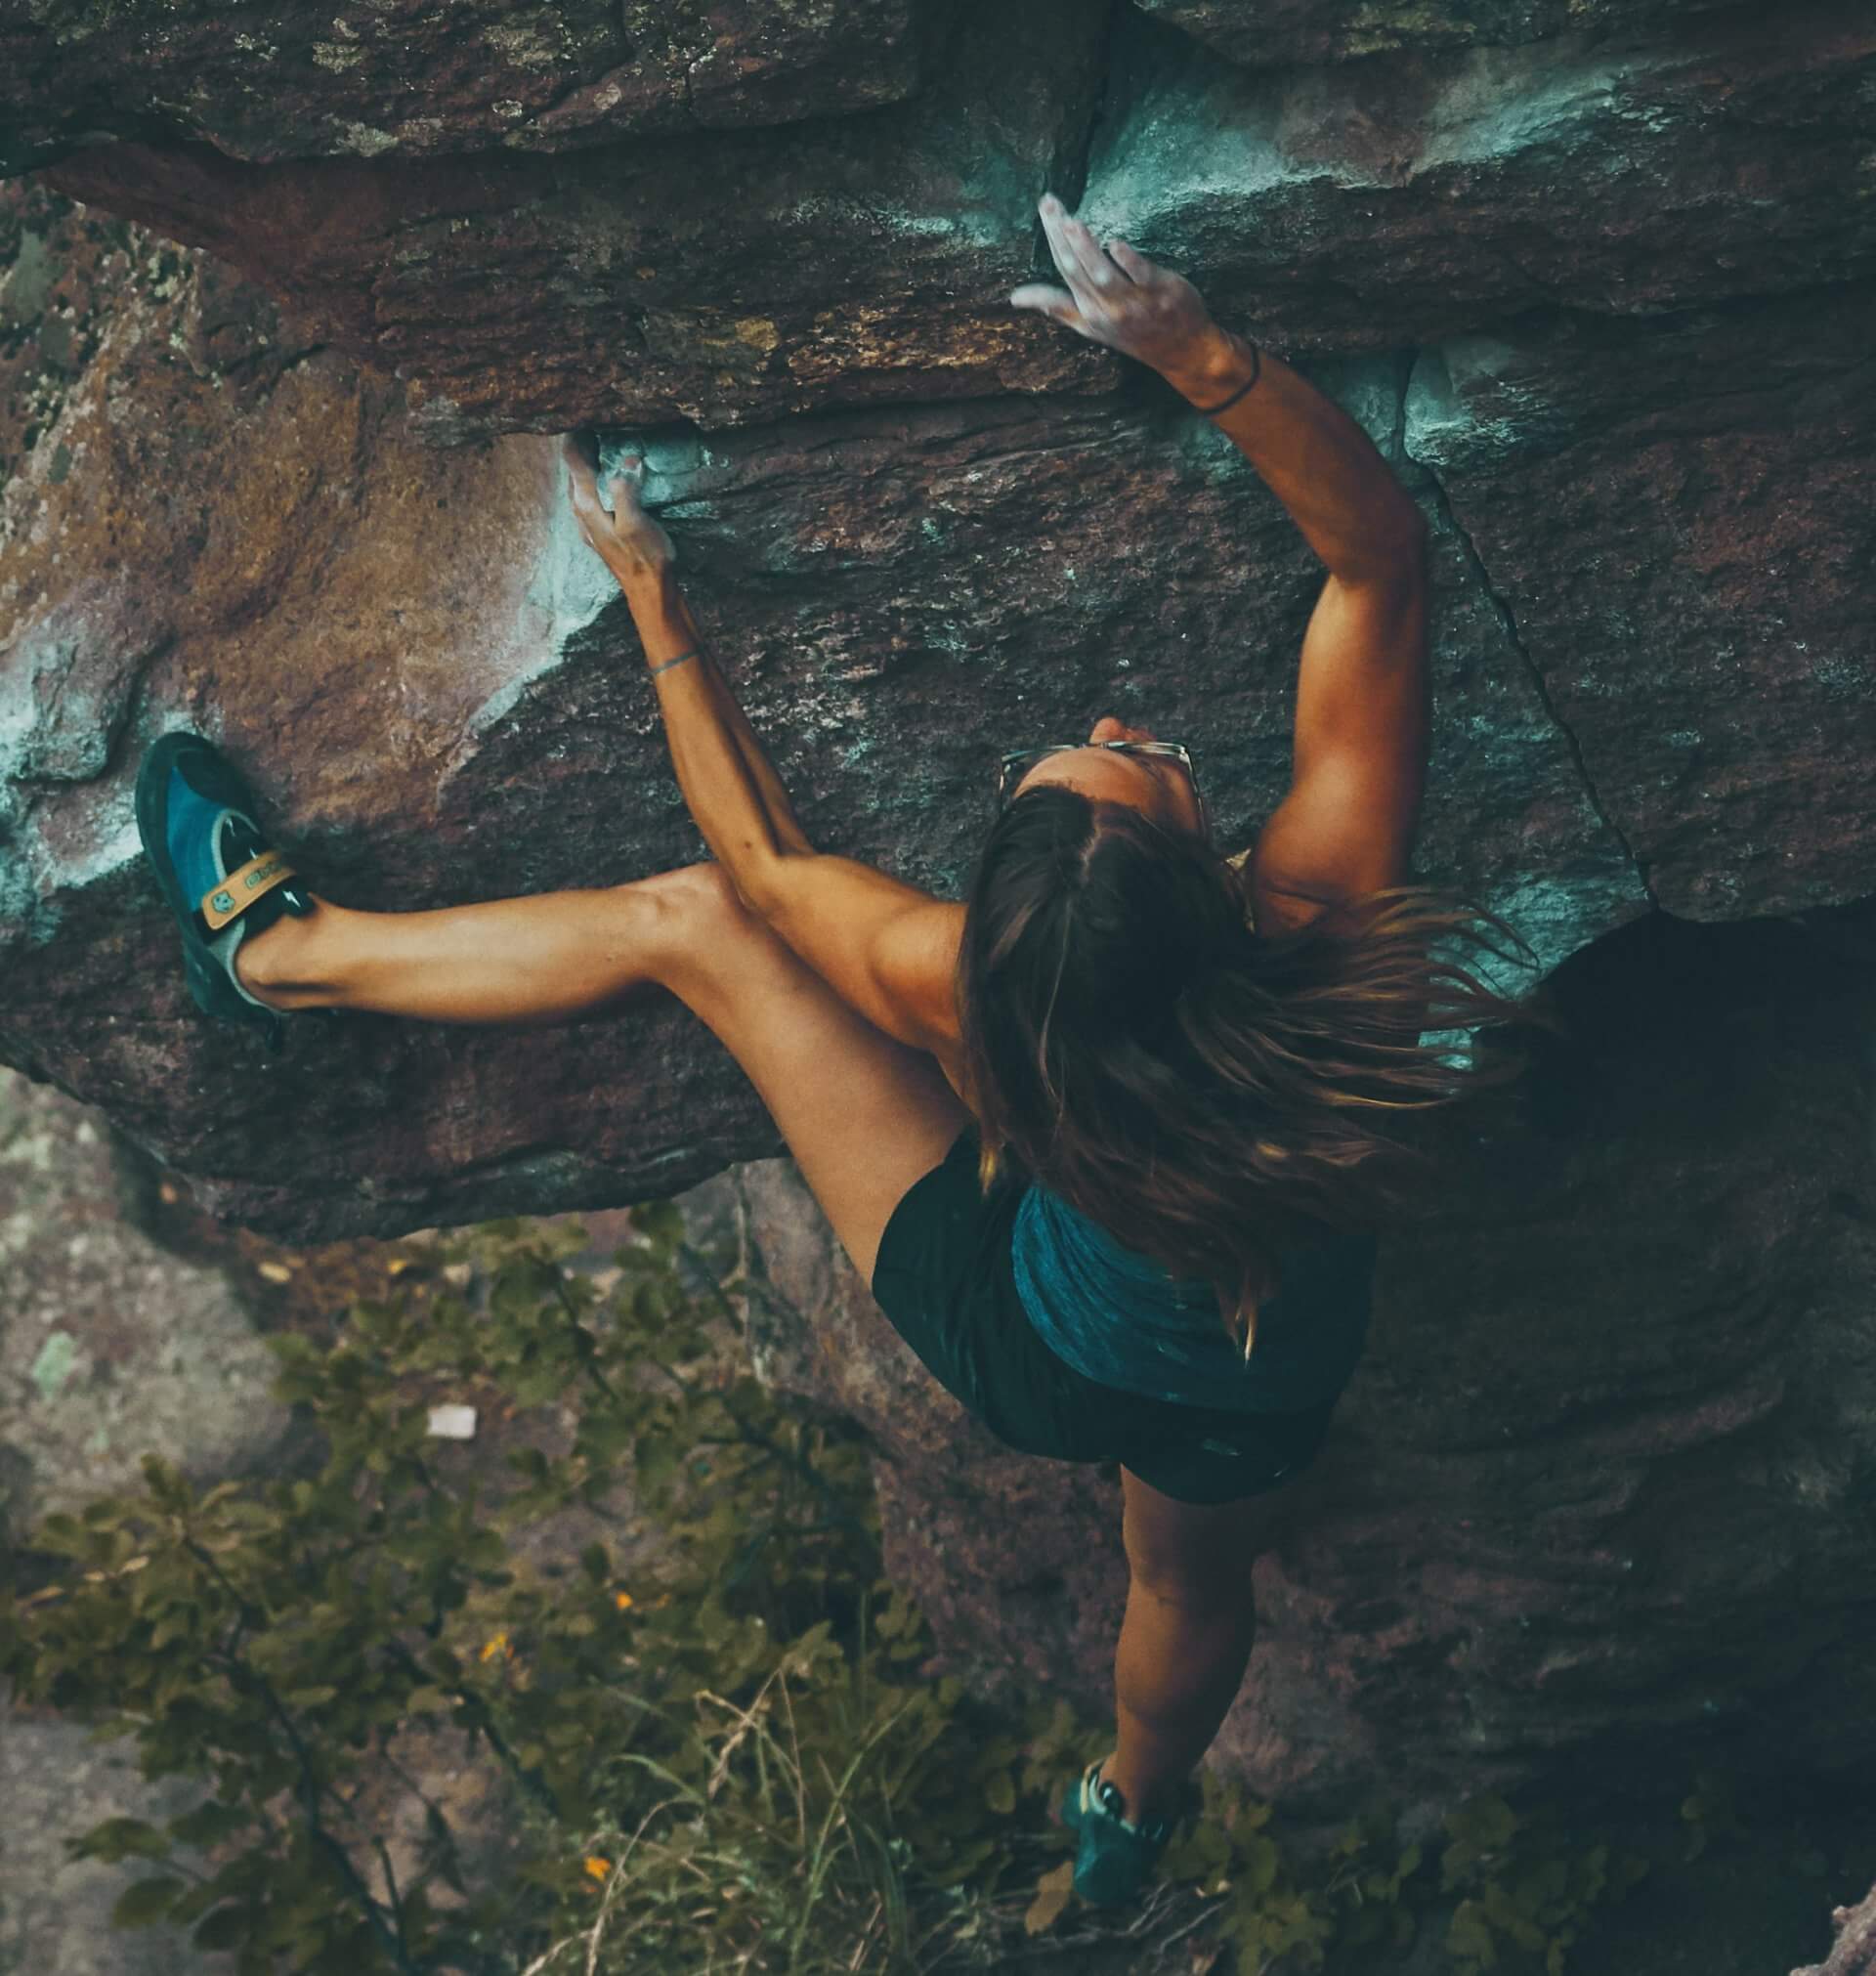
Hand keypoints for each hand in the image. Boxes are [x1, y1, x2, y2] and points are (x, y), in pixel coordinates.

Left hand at [562, 432, 675, 584]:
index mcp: (587, 504)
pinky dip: (597, 481)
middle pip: (574, 470)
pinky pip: (591, 497)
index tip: (587, 417)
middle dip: (582, 447)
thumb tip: (626, 461)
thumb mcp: (635, 522)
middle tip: (595, 424)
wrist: (649, 591)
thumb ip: (625, 489)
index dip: (578, 436)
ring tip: (601, 445)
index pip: (574, 461)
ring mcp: (589, 524)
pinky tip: (608, 480)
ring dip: (589, 464)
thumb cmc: (644, 557)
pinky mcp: (599, 531)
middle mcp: (581, 512)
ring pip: (581, 484)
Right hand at [1008, 193, 1219, 378]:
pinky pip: (1141, 277)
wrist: (1182, 352)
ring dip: (1086, 249)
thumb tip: (1016, 298)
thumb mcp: (1090, 326)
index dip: (1052, 239)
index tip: (1044, 208)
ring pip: (1103, 274)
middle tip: (1049, 203)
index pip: (1065, 269)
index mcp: (1088, 311)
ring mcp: (1133, 303)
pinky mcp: (1160, 294)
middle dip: (1060, 235)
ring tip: (1071, 221)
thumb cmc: (1135, 335)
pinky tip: (1116, 243)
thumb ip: (1057, 306)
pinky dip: (1128, 261)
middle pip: (1078, 268)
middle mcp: (1107, 309)